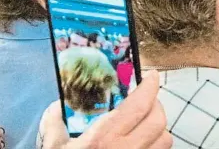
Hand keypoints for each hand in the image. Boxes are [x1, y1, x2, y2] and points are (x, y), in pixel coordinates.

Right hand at [40, 71, 171, 148]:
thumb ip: (56, 122)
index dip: (150, 86)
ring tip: (146, 123)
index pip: (140, 104)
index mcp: (105, 137)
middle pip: (159, 121)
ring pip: (165, 141)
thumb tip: (56, 105)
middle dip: (156, 105)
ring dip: (159, 128)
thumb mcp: (53, 146)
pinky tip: (142, 144)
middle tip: (146, 99)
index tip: (151, 76)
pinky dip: (155, 147)